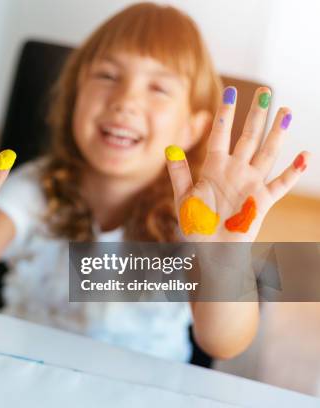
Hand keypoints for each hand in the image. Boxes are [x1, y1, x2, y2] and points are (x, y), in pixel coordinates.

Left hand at [166, 86, 309, 241]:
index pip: (221, 135)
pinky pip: (281, 184)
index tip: (230, 91)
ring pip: (267, 153)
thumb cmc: (196, 225)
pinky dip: (293, 171)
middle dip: (256, 115)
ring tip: (285, 111)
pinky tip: (304, 155)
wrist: (211, 251)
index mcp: (214, 167)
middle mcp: (235, 170)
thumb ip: (178, 172)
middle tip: (265, 91)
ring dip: (276, 133)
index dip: (226, 113)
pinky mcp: (263, 200)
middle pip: (248, 137)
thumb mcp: (183, 197)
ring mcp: (251, 183)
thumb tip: (169, 148)